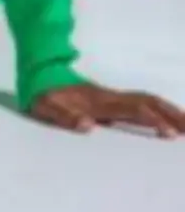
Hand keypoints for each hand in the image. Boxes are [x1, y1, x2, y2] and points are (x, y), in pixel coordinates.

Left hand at [31, 83, 183, 137]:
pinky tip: (166, 120)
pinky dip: (158, 110)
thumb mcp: (46, 108)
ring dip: (169, 111)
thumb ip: (64, 116)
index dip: (153, 120)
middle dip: (172, 114)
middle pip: (149, 102)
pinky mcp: (111, 100)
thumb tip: (87, 126)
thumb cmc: (43, 97)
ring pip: (147, 101)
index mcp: (98, 103)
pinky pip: (140, 103)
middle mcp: (110, 98)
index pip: (133, 110)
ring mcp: (112, 98)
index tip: (169, 133)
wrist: (40, 77)